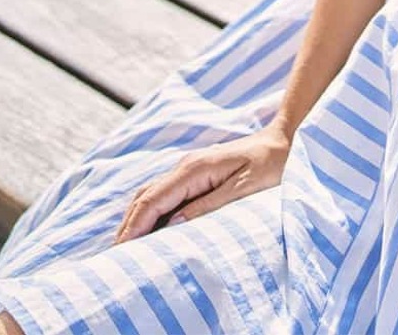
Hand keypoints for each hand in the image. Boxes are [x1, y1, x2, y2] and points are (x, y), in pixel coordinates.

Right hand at [113, 126, 291, 242]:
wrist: (282, 140)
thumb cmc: (270, 164)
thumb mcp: (245, 187)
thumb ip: (210, 204)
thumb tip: (174, 223)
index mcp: (195, 168)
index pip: (154, 198)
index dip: (135, 225)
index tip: (120, 250)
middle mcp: (186, 166)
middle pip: (145, 196)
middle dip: (129, 225)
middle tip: (114, 257)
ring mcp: (189, 168)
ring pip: (151, 194)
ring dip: (135, 218)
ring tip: (125, 248)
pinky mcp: (195, 174)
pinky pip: (164, 193)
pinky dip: (149, 211)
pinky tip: (147, 229)